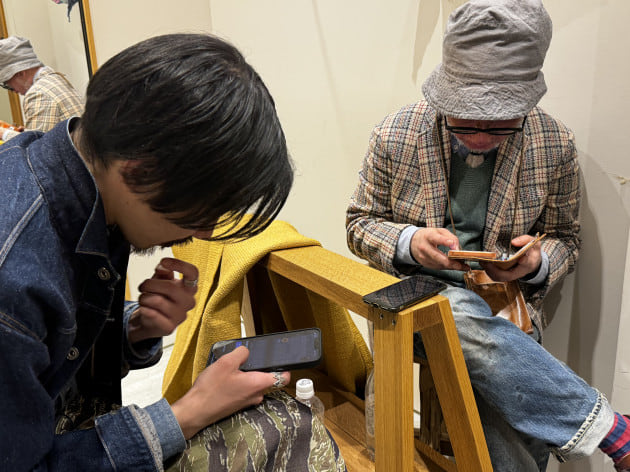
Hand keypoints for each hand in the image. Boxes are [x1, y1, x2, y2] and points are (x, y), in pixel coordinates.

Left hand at [127, 257, 198, 343]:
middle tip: (142, 286)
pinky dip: (144, 310)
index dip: (179, 265)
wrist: (150, 320)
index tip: (163, 261)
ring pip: (158, 301)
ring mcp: (181, 315)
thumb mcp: (160, 280)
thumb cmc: (158, 296)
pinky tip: (144, 309)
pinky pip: (153, 315)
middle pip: (170, 287)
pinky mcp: (170, 327)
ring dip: (144, 298)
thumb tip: (162, 266)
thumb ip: (163, 271)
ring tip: (143, 300)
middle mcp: (189, 301)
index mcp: (190, 287)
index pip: (193, 273)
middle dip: (150, 284)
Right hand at [170, 346, 289, 438]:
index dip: (284, 366)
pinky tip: (226, 377)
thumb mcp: (226, 362)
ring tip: (233, 367)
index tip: (280, 358)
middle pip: (267, 377)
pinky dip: (239, 381)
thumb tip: (246, 351)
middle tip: (247, 359)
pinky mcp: (238, 403)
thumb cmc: (211, 390)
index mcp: (259, 384)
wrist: (196, 411)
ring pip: (255, 383)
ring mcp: (247, 401)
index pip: (283, 377)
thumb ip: (241, 352)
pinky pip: (245, 389)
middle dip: (259, 366)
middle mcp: (256, 395)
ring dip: (247, 374)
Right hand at [409, 228, 468, 270]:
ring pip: (439, 264)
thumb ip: (450, 237)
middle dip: (452, 262)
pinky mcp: (424, 264)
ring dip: (452, 266)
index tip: (454, 246)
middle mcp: (424, 247)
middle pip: (438, 257)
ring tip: (462, 266)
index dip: (445, 242)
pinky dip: (447, 267)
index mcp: (428, 236)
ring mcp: (423, 257)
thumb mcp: (440, 231)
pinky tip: (454, 266)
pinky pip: (438, 267)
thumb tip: (457, 248)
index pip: (436, 239)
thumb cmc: (429, 235)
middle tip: (463, 265)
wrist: (413, 242)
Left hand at [481, 234, 542, 281]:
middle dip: (495, 270)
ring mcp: (512, 275)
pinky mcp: (506, 276)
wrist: (533, 262)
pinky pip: (497, 277)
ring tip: (482, 262)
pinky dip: (489, 271)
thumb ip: (525, 240)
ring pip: (500, 278)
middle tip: (486, 261)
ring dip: (490, 271)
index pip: (526, 263)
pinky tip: (484, 263)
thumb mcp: (533, 243)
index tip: (517, 259)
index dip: (522, 262)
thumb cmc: (532, 251)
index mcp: (529, 263)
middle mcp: (520, 272)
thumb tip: (513, 242)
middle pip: (507, 276)